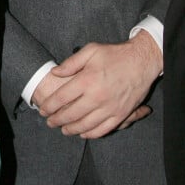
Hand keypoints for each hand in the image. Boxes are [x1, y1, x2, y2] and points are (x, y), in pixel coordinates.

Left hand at [36, 30, 160, 137]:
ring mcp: (109, 108)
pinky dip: (90, 134)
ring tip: (63, 129)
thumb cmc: (115, 54)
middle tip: (49, 122)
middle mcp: (97, 97)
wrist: (142, 61)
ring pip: (85, 125)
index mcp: (87, 80)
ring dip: (71, 129)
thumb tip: (55, 72)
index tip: (42, 110)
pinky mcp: (120, 115)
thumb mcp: (91, 50)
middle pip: (70, 114)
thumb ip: (71, 63)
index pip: (61, 98)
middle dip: (56, 120)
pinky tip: (83, 133)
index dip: (49, 106)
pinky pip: (103, 130)